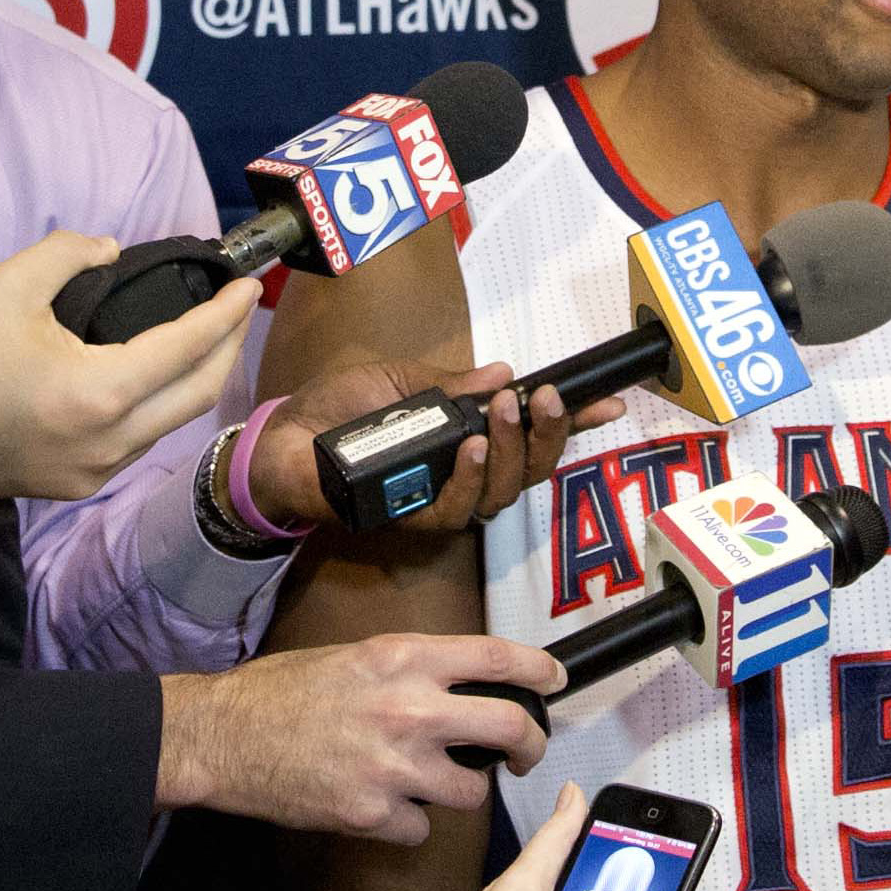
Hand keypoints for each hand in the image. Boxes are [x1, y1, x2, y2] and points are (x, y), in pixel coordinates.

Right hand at [0, 229, 259, 516]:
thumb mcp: (6, 285)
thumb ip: (70, 254)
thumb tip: (113, 251)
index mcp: (100, 393)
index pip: (187, 348)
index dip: (224, 314)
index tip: (249, 284)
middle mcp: (111, 442)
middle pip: (198, 395)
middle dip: (227, 348)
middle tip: (238, 309)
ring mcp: (96, 474)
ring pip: (170, 424)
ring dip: (195, 381)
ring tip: (205, 339)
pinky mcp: (75, 488)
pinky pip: (137, 442)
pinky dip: (158, 407)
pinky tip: (155, 380)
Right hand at [159, 631, 567, 842]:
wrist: (222, 736)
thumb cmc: (281, 693)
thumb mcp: (356, 656)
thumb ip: (416, 669)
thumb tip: (468, 684)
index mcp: (405, 659)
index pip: (499, 659)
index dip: (540, 670)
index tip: (554, 680)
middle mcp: (409, 710)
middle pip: (510, 728)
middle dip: (531, 745)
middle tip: (525, 754)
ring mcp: (394, 767)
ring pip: (472, 793)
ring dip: (460, 791)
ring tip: (428, 781)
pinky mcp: (372, 814)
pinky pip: (421, 828)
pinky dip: (408, 822)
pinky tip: (381, 805)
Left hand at [249, 356, 596, 536]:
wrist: (281, 441)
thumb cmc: (335, 412)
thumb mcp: (400, 381)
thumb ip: (452, 384)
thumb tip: (504, 372)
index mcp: (466, 439)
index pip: (531, 434)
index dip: (573, 423)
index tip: (610, 401)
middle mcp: (463, 475)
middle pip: (531, 468)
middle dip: (550, 433)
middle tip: (546, 397)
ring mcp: (439, 500)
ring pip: (503, 491)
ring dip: (512, 449)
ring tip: (503, 412)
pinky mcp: (410, 518)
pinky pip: (456, 509)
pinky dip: (471, 478)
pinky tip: (473, 449)